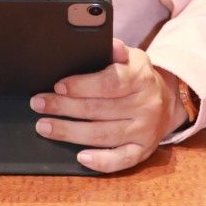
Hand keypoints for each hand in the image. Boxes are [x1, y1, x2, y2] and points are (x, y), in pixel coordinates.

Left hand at [30, 39, 187, 172]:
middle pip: (99, 109)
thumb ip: (116, 50)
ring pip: (104, 134)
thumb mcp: (131, 57)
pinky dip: (101, 161)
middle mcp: (146, 105)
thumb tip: (109, 44)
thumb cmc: (137, 77)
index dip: (81, 86)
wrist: (167, 101)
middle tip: (39, 104)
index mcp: (141, 77)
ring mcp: (145, 131)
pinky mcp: (143, 151)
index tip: (58, 86)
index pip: (109, 82)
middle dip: (64, 107)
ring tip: (45, 126)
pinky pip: (121, 160)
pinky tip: (80, 157)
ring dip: (70, 132)